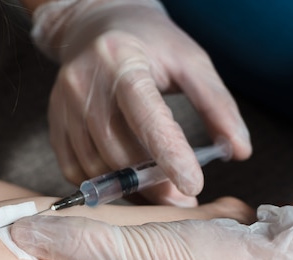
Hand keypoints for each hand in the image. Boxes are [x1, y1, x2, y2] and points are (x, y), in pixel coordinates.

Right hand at [32, 0, 250, 204]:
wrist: (96, 28)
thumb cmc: (150, 45)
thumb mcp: (191, 62)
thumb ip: (217, 105)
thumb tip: (239, 152)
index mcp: (122, 60)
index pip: (146, 116)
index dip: (170, 155)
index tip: (193, 186)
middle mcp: (84, 83)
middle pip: (118, 150)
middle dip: (153, 183)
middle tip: (183, 198)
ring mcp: (63, 105)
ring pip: (95, 166)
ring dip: (129, 188)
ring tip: (158, 189)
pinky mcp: (53, 122)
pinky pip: (74, 169)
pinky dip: (102, 184)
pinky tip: (126, 180)